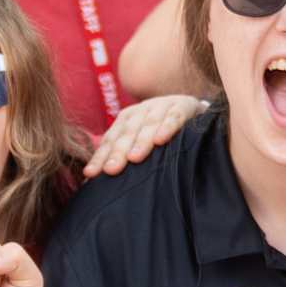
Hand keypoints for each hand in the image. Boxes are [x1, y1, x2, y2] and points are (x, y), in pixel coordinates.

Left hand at [87, 93, 208, 175]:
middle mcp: (142, 110)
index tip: (91, 174)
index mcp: (127, 118)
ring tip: (134, 158)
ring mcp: (162, 106)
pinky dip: (167, 127)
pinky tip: (161, 141)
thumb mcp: (142, 140)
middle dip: (118, 151)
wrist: (194, 110)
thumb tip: (94, 181)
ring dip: (141, 141)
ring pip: (148, 124)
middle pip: (127, 132)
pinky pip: (174, 117)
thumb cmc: (163, 133)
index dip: (101, 156)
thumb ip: (124, 155)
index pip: (111, 138)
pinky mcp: (184, 105)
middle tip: (111, 170)